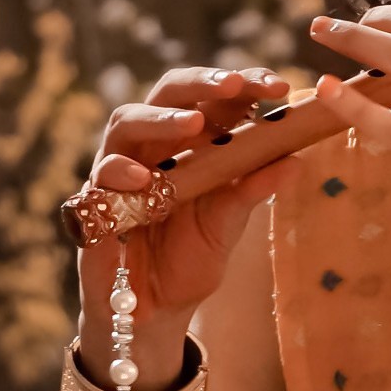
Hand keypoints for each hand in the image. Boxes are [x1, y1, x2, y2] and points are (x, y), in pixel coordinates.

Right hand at [77, 67, 289, 390]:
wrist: (155, 307)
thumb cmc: (192, 255)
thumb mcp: (230, 222)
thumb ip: (254, 190)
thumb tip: (296, 161)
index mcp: (196, 142)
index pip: (217, 97)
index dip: (245, 83)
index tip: (280, 86)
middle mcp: (157, 145)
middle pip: (169, 92)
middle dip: (200, 82)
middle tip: (232, 84)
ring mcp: (122, 167)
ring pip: (127, 120)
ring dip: (160, 119)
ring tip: (193, 123)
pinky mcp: (94, 199)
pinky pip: (100, 174)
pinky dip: (121, 171)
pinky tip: (144, 179)